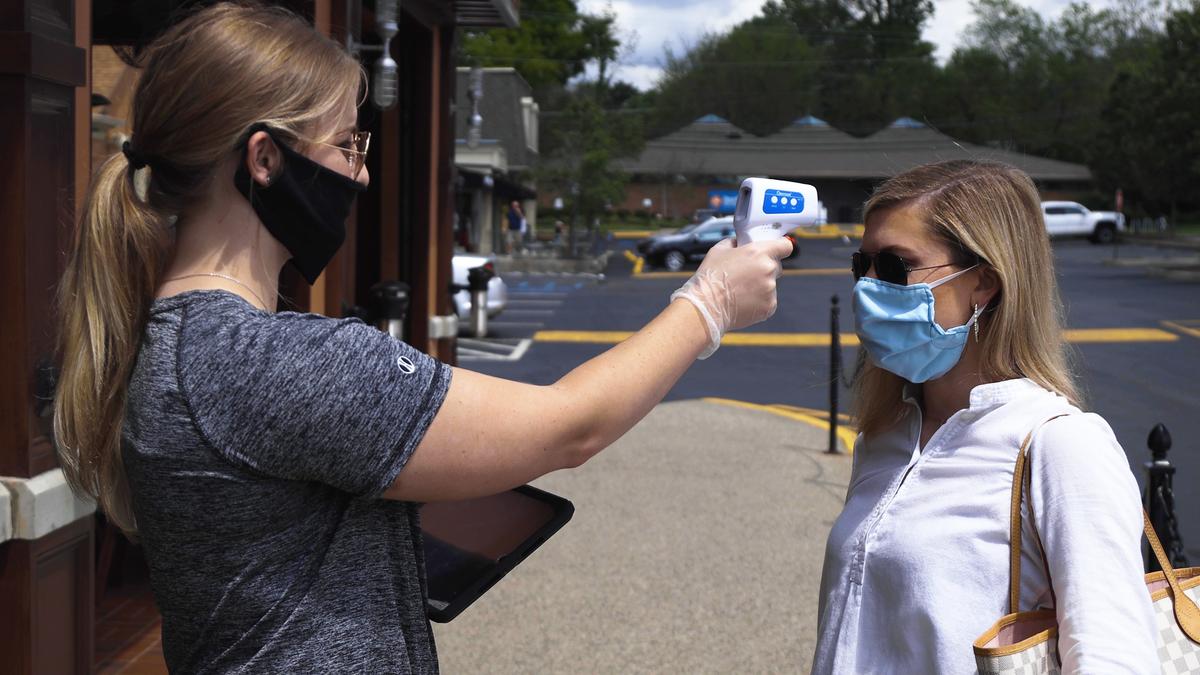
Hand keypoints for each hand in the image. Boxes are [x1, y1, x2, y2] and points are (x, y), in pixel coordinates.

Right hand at [670, 237, 791, 358]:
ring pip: (770, 285)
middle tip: (746, 275)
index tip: (777, 250)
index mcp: (758, 252)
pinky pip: (768, 301)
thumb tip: (739, 244)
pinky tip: (742, 301)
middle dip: (764, 269)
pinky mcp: (769, 306)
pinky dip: (758, 301)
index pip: (785, 245)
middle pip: (776, 266)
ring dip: (760, 286)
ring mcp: (770, 289)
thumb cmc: (710, 279)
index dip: (781, 247)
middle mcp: (768, 269)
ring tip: (740, 291)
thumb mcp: (718, 250)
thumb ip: (735, 243)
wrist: (706, 307)